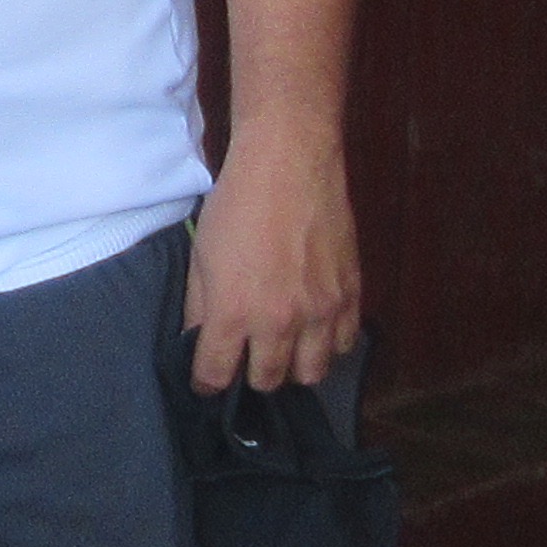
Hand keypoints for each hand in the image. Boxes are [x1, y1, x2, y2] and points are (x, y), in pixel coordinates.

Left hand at [186, 121, 359, 393]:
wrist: (289, 163)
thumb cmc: (237, 204)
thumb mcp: (201, 255)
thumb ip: (198, 306)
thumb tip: (196, 339)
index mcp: (234, 312)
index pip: (217, 376)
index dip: (207, 382)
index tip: (207, 380)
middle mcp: (279, 322)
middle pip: (268, 381)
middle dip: (252, 376)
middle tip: (247, 358)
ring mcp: (320, 311)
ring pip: (311, 373)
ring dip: (294, 367)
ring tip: (284, 348)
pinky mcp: (350, 296)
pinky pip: (344, 344)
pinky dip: (329, 345)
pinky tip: (316, 329)